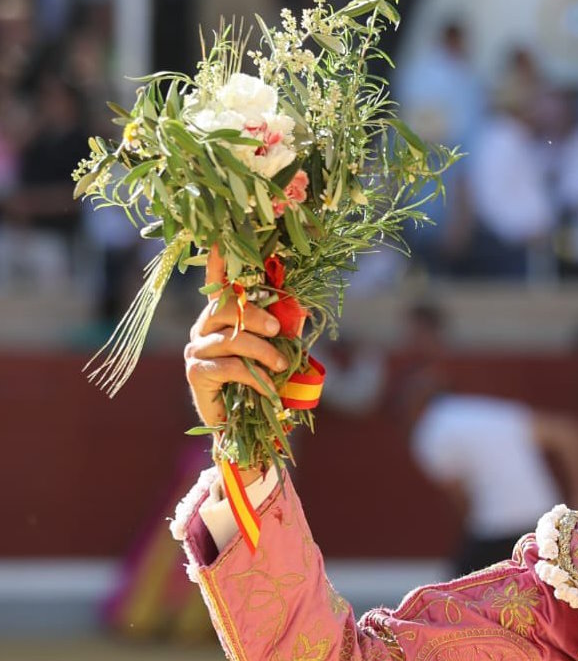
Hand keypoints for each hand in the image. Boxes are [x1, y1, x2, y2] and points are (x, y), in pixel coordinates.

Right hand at [183, 247, 288, 430]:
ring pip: (231, 338)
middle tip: (279, 332)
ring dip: (262, 351)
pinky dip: (251, 374)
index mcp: (221, 316)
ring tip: (279, 365)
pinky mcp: (195, 372)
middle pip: (226, 308)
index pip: (216, 283)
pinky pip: (226, 366)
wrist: (243, 424)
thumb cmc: (260, 381)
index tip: (221, 236)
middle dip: (256, 316)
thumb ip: (279, 330)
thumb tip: (300, 312)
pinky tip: (263, 384)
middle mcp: (203, 327)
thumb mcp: (274, 350)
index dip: (218, 261)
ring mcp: (196, 349)